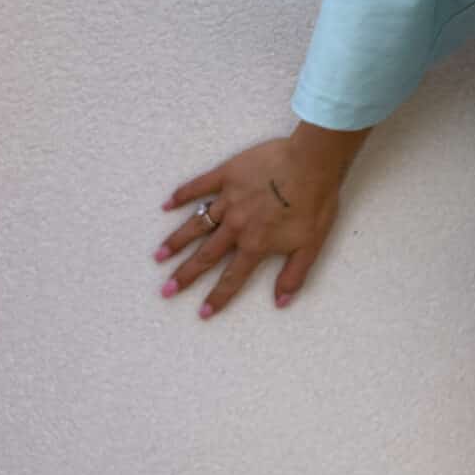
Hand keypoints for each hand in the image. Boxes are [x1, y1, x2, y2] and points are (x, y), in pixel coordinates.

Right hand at [154, 134, 344, 317]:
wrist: (313, 161)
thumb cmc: (316, 201)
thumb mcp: (311, 244)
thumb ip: (294, 274)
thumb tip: (281, 302)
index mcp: (256, 244)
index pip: (232, 278)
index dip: (217, 297)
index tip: (202, 313)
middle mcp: (236, 226)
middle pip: (205, 255)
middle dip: (184, 275)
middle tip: (165, 290)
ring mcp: (228, 199)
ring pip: (196, 225)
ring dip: (176, 241)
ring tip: (158, 256)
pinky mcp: (227, 174)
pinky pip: (199, 186)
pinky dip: (182, 194)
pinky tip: (166, 204)